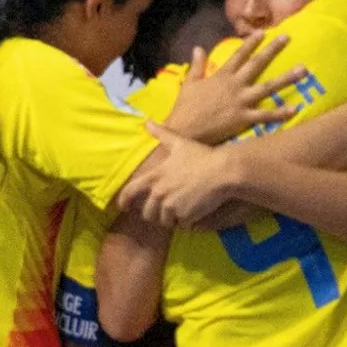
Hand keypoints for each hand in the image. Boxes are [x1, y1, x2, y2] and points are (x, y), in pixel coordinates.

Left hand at [120, 122, 239, 227]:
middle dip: (155, 213)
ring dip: (171, 219)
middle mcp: (159, 193)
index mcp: (155, 176)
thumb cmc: (202, 156)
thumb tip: (148, 122)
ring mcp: (171, 207)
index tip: (123, 207)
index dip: (124, 201)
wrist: (223, 172)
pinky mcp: (184, 217)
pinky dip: (186, 221)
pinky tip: (195, 211)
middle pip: (147, 213)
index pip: (130, 191)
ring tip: (182, 209)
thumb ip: (162, 134)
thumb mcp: (180, 143)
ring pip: (164, 221)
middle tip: (165, 210)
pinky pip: (181, 225)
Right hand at [165, 31, 305, 144]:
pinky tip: (295, 109)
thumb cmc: (185, 108)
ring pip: (268, 87)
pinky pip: (265, 115)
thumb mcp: (189, 84)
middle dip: (273, 50)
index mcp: (222, 76)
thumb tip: (198, 48)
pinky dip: (280, 113)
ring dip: (287, 78)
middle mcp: (235, 85)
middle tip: (287, 38)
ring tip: (303, 70)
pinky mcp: (244, 118)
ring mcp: (241, 101)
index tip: (263, 32)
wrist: (185, 131)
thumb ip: (196, 65)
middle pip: (257, 64)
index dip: (251, 43)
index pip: (239, 55)